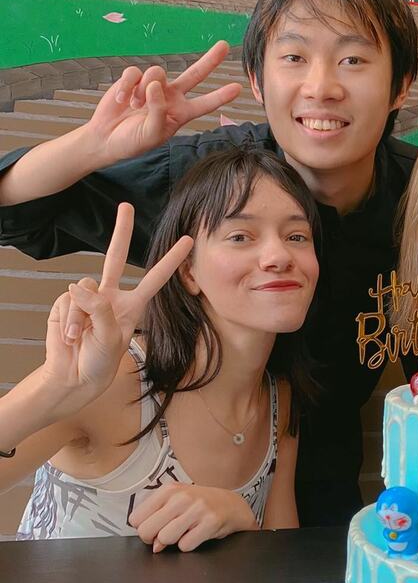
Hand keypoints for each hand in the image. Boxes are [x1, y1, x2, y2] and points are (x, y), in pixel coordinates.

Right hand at [40, 203, 191, 411]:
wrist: (73, 376)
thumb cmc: (100, 361)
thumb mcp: (110, 339)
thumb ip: (100, 312)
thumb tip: (80, 286)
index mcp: (132, 305)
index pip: (155, 278)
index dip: (171, 260)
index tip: (187, 241)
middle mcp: (111, 297)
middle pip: (115, 257)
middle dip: (121, 231)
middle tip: (126, 206)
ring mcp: (88, 298)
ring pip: (84, 288)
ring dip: (81, 316)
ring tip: (82, 337)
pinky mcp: (66, 301)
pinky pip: (67, 301)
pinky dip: (68, 320)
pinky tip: (70, 335)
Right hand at [85, 41, 240, 164]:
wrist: (107, 138)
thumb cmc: (133, 141)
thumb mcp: (151, 133)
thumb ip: (158, 111)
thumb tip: (156, 85)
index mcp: (180, 114)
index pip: (204, 104)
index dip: (220, 97)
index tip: (237, 88)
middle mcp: (171, 97)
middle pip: (194, 75)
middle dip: (209, 60)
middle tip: (223, 45)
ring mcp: (153, 87)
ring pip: (157, 73)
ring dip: (142, 90)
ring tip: (133, 106)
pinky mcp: (134, 80)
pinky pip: (134, 72)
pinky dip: (126, 85)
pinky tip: (122, 100)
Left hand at [129, 482, 258, 551]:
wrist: (232, 505)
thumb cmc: (198, 505)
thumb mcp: (175, 502)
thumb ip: (157, 519)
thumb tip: (154, 546)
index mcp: (169, 490)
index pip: (135, 519)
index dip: (144, 527)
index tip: (157, 526)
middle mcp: (182, 497)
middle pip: (146, 531)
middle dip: (154, 539)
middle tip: (168, 533)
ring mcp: (197, 509)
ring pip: (165, 539)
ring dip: (173, 542)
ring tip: (184, 532)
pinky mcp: (211, 522)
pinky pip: (185, 545)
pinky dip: (189, 545)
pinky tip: (197, 534)